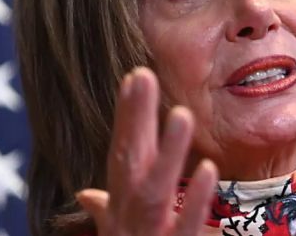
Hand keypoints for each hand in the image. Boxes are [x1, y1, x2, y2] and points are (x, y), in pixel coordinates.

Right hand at [76, 67, 217, 234]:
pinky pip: (185, 228)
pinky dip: (194, 201)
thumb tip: (87, 194)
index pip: (121, 157)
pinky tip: (208, 169)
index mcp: (120, 212)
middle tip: (142, 76)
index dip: (128, 118)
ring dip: (166, 154)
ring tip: (181, 115)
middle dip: (134, 121)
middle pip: (128, 165)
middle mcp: (127, 222)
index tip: (136, 76)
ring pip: (153, 193)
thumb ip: (106, 214)